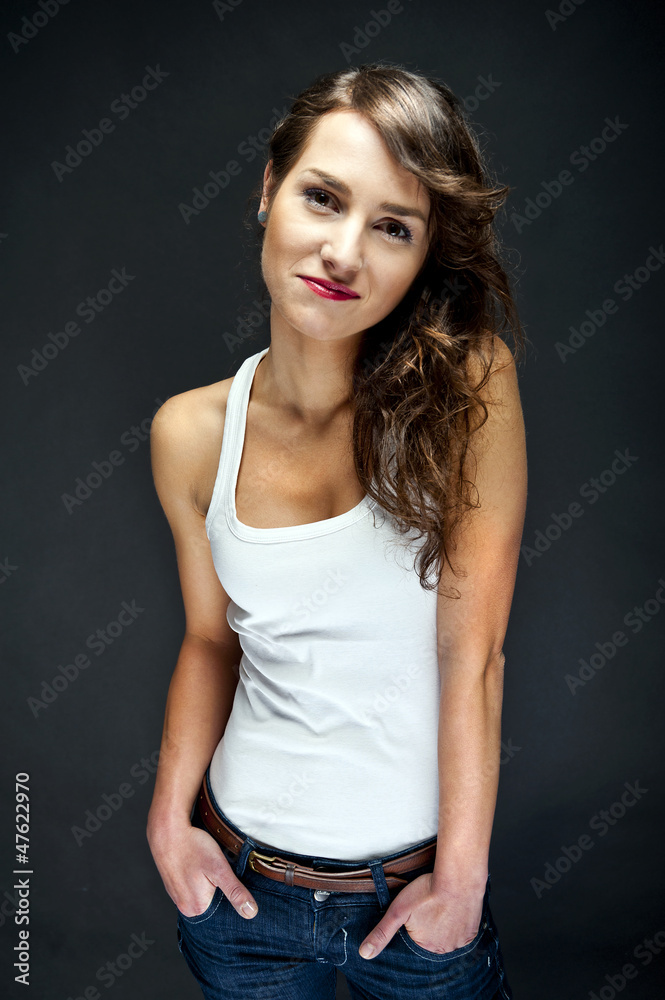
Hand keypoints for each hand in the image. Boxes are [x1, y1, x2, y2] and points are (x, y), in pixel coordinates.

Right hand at [147, 816, 258, 919]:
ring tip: (205, 866)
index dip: (230, 893)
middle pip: (212, 902)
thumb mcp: (220, 868)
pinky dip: (196, 877)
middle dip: (218, 887)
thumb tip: (251, 913)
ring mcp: (176, 896)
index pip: (223, 910)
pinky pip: (190, 886)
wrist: (167, 831)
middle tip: (215, 868)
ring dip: (206, 882)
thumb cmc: (193, 847)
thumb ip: (235, 892)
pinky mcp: (172, 885)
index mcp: (197, 908)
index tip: (227, 876)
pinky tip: (197, 865)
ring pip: (201, 892)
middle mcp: (184, 907)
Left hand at [358, 873, 483, 958]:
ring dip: (445, 924)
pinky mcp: (473, 930)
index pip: (417, 939)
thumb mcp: (398, 911)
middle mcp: (445, 949)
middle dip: (431, 925)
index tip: (419, 911)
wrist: (457, 878)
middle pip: (434, 938)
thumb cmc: (427, 892)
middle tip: (430, 906)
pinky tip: (453, 908)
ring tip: (441, 906)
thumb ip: (382, 932)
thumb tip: (364, 953)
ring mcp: (461, 941)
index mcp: (426, 947)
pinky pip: (463, 930)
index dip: (416, 924)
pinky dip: (458, 921)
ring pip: (449, 934)